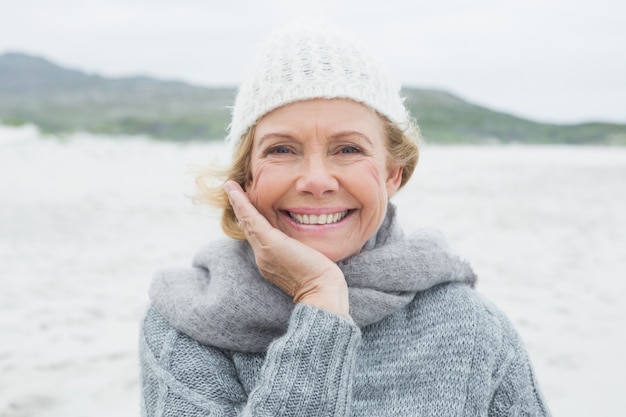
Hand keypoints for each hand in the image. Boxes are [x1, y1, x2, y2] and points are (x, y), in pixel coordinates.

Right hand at [224, 181, 348, 317]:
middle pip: (249, 228)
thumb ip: (303, 252)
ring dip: (237, 203)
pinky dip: (242, 204)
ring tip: (230, 187)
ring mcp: (263, 250)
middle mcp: (262, 257)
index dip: (251, 221)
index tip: (247, 208)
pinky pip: (251, 219)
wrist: (321, 291)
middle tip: (232, 192)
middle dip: (240, 210)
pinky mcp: (269, 243)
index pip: (258, 237)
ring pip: (247, 222)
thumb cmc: (322, 281)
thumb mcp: (310, 263)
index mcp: (271, 262)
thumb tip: (310, 247)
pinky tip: (235, 190)